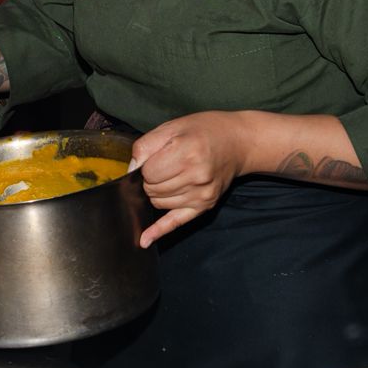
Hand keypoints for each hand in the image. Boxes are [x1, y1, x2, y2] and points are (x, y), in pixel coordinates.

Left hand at [130, 112, 246, 246]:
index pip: (148, 173)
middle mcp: (196, 176)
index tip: (157, 158)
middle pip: (152, 190)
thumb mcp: (172, 127)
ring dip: (158, 193)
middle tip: (166, 165)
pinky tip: (145, 239)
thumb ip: (146, 147)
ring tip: (174, 175)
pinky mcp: (205, 206)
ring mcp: (202, 194)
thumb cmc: (203, 131)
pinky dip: (159, 231)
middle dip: (152, 179)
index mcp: (187, 153)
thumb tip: (130, 171)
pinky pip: (175, 222)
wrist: (237, 143)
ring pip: (159, 203)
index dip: (147, 166)